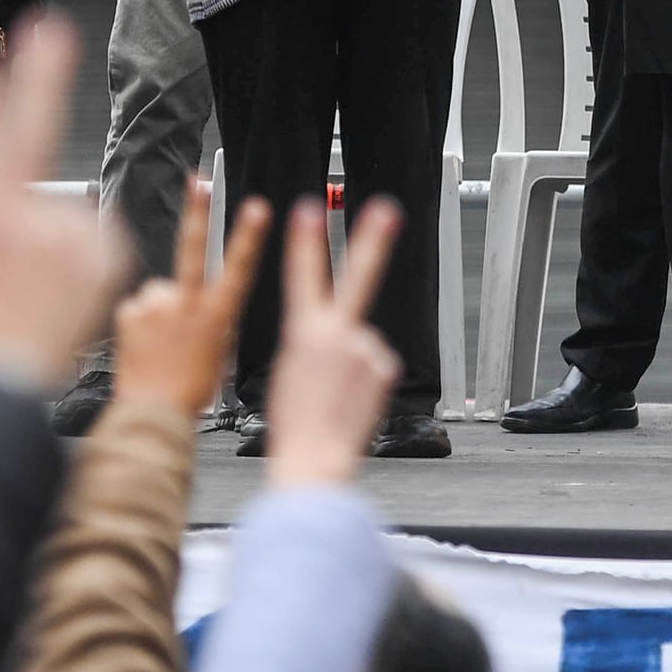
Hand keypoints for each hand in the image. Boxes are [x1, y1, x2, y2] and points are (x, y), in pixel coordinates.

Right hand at [0, 12, 128, 385]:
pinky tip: (65, 291)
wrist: (0, 381)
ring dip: (61, 240)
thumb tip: (20, 180)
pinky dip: (89, 259)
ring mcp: (60, 238)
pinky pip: (98, 238)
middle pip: (32, 137)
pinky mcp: (102, 255)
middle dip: (41, 80)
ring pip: (71, 212)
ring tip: (38, 285)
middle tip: (50, 30)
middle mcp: (14, 222)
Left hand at [111, 179, 271, 417]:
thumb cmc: (189, 391)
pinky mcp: (127, 312)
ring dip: (158, 306)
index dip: (249, 235)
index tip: (256, 207)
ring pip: (158, 290)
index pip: (239, 267)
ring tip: (159, 340)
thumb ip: (211, 320)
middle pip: (192, 247)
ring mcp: (155, 307)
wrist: (151, 414)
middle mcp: (187, 304)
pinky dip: (138, 319)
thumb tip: (199, 307)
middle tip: (197, 181)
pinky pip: (136, 305)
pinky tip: (142, 342)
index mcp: (217, 314)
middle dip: (197, 211)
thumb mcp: (219, 353)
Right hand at [262, 195, 403, 488]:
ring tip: (334, 395)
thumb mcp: (285, 372)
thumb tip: (337, 336)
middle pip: (359, 276)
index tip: (309, 208)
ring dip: (350, 363)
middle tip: (386, 209)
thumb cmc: (292, 426)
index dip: (306, 241)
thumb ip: (312, 343)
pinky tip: (349, 400)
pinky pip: (373, 364)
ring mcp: (366, 351)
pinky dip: (363, 378)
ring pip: (360, 343)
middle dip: (372, 240)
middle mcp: (339, 337)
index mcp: (303, 335)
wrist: (315, 463)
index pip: (304, 276)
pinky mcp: (385, 368)